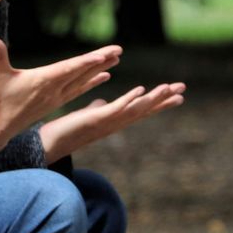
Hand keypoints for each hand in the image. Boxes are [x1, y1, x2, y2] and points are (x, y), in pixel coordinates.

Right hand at [0, 39, 120, 165]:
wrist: (0, 125)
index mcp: (43, 81)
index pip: (69, 68)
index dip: (87, 61)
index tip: (103, 54)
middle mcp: (54, 89)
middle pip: (82, 72)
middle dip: (100, 60)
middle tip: (119, 49)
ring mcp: (57, 96)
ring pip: (83, 80)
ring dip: (100, 69)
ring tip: (116, 58)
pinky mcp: (57, 101)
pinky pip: (79, 90)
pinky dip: (92, 82)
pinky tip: (105, 76)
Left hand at [39, 80, 186, 161]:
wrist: (49, 144)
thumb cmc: (67, 132)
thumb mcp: (86, 117)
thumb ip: (96, 109)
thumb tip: (101, 102)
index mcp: (115, 120)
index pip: (141, 109)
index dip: (159, 102)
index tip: (177, 95)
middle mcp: (115, 123)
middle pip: (145, 110)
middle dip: (164, 99)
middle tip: (183, 89)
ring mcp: (107, 122)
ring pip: (136, 109)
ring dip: (153, 98)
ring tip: (169, 87)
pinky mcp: (95, 119)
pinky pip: (116, 108)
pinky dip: (129, 99)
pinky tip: (141, 90)